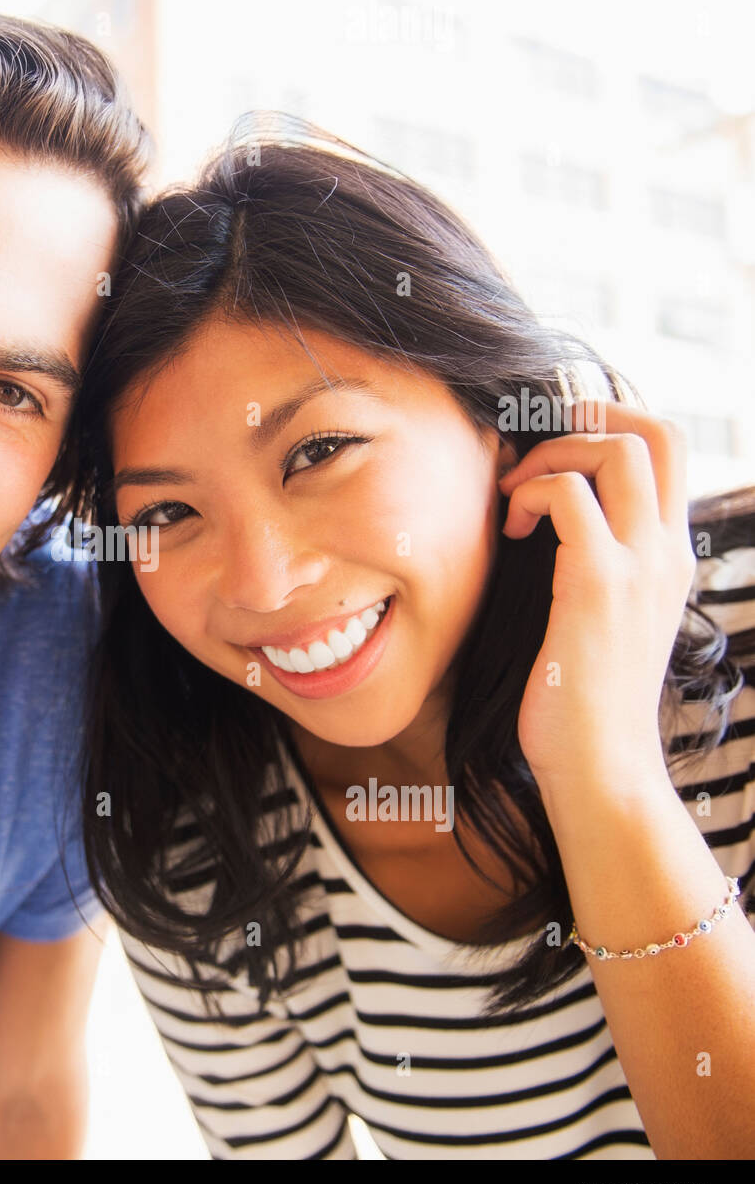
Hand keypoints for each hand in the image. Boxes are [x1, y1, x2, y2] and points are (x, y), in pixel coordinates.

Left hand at [497, 401, 695, 807]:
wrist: (602, 765)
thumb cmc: (586, 699)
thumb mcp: (604, 621)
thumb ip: (595, 569)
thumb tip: (552, 532)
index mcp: (671, 556)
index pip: (670, 451)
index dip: (612, 425)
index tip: (555, 451)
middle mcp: (666, 551)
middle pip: (656, 430)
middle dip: (587, 417)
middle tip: (535, 454)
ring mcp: (639, 564)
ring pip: (618, 448)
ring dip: (554, 453)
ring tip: (517, 496)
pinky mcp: (597, 582)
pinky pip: (568, 492)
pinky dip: (531, 493)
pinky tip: (511, 530)